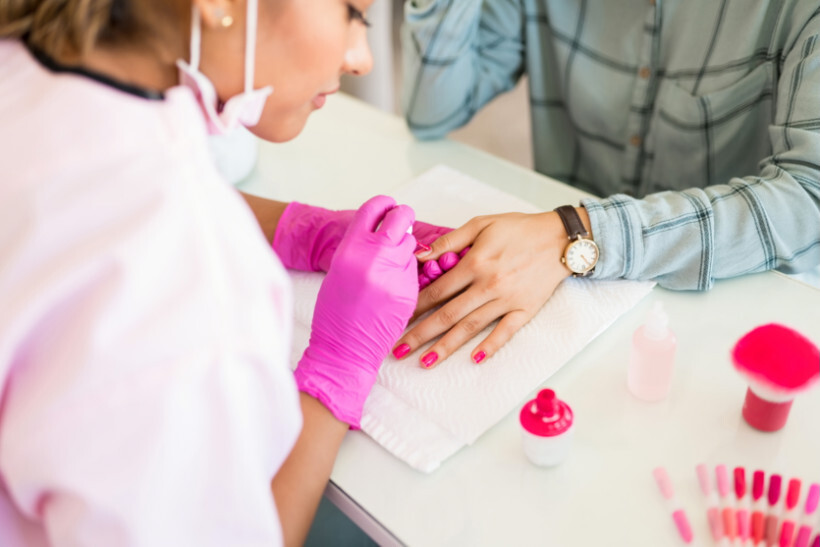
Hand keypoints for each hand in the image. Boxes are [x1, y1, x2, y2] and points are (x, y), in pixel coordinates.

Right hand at [294, 196, 418, 427]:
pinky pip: (414, 273)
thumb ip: (360, 248)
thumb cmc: (335, 313)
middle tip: (403, 223)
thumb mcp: (339, 271)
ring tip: (389, 269)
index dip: (384, 204)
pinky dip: (406, 276)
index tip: (389, 206)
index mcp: (350, 249)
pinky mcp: (409, 293)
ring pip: (410, 247)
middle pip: (400, 220)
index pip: (373, 209)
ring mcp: (394, 275)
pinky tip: (392, 291)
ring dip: (404, 251)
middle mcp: (373, 258)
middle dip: (403, 218)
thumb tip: (380, 233)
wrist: (343, 350)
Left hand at [392, 211, 573, 367]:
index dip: (415, 305)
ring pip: (470, 328)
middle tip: (399, 349)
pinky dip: (491, 346)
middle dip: (421, 333)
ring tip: (425, 362)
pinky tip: (474, 359)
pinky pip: (505, 332)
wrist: (561, 238)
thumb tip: (420, 255)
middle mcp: (488, 285)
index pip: (437, 290)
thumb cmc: (520, 228)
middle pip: (447, 314)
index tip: (397, 317)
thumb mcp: (482, 224)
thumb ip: (449, 241)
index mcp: (475, 263)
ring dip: (446, 347)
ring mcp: (507, 300)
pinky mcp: (525, 310)